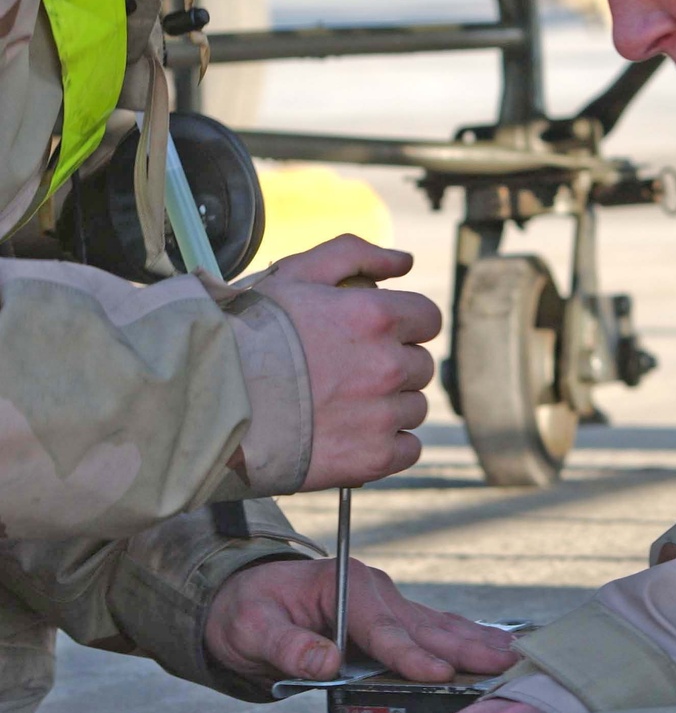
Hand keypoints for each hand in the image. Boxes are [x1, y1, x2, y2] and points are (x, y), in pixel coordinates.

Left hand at [204, 556, 516, 684]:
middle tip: (503, 663)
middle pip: (423, 624)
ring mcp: (387, 602)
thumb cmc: (248, 610)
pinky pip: (432, 629)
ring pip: (436, 626)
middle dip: (463, 645)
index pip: (381, 626)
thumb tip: (325, 663)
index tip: (436, 674)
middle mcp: (374, 590)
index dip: (409, 653)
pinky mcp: (392, 617)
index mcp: (344, 586)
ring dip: (474, 642)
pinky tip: (491, 647)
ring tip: (512, 656)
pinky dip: (464, 639)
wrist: (245, 595)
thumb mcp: (252, 629)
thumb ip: (287, 647)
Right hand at [256, 235, 440, 488]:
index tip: (379, 336)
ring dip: (389, 405)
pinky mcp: (371, 458)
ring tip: (342, 405)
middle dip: (392, 365)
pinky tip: (353, 435)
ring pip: (414, 407)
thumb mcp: (295, 274)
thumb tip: (404, 261)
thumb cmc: (249, 334)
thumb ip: (355, 254)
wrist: (210, 400)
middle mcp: (388, 365)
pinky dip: (388, 444)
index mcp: (376, 317)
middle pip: (420, 365)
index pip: (428, 320)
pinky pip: (408, 448)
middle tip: (348, 372)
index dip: (405, 325)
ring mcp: (382, 415)